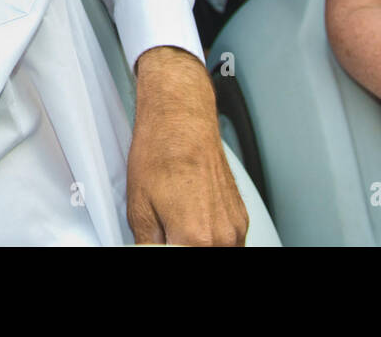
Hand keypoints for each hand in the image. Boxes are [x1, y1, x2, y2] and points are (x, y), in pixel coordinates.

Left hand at [125, 46, 248, 245]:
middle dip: (182, 249)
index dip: (166, 250)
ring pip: (217, 252)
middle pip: (202, 257)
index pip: (180, 261)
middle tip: (167, 234)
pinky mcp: (241, 216)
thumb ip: (149, 246)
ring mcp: (236, 226)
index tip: (162, 241)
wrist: (181, 119)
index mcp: (196, 239)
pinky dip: (211, 239)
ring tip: (176, 226)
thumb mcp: (139, 209)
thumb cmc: (162, 152)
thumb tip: (151, 253)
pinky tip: (192, 219)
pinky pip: (228, 242)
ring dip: (198, 246)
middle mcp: (223, 236)